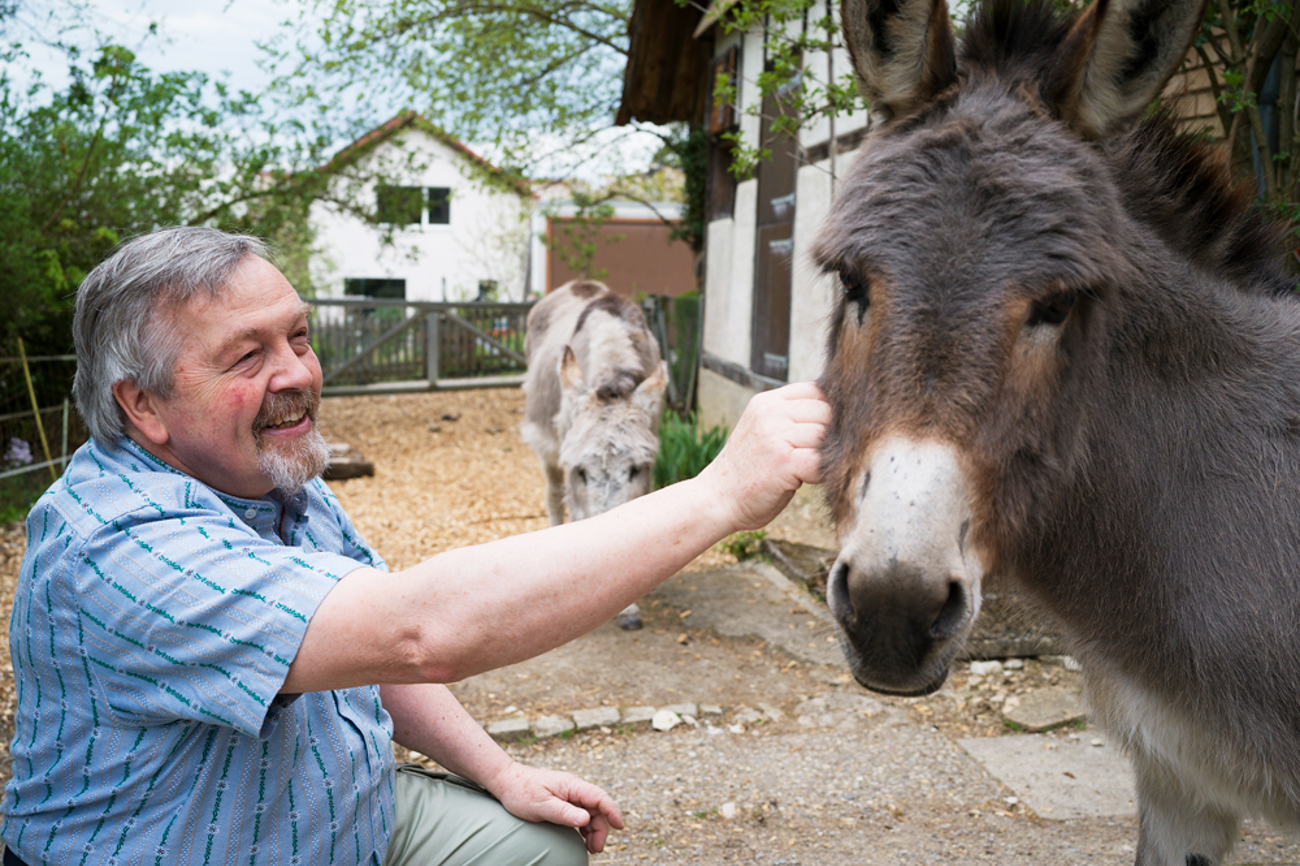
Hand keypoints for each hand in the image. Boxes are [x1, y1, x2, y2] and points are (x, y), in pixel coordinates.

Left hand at [485, 761, 624, 852]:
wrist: (505, 781)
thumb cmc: (521, 792)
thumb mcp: (541, 806)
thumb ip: (564, 813)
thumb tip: (587, 820)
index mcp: (571, 785)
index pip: (599, 797)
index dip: (612, 811)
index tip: (620, 827)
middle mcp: (573, 788)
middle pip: (597, 808)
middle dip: (601, 828)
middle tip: (596, 849)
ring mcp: (569, 794)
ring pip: (590, 812)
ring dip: (594, 829)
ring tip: (591, 848)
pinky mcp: (563, 800)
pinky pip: (581, 814)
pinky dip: (585, 827)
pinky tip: (584, 838)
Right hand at [697, 381, 828, 530]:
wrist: (716, 500)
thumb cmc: (747, 471)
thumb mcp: (764, 430)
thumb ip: (792, 418)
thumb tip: (839, 415)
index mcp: (767, 401)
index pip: (818, 390)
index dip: (830, 412)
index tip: (826, 433)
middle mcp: (771, 412)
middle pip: (827, 412)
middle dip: (832, 435)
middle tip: (816, 456)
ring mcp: (776, 435)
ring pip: (826, 436)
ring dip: (827, 456)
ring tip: (809, 470)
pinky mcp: (783, 461)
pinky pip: (822, 461)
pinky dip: (824, 473)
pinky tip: (808, 480)